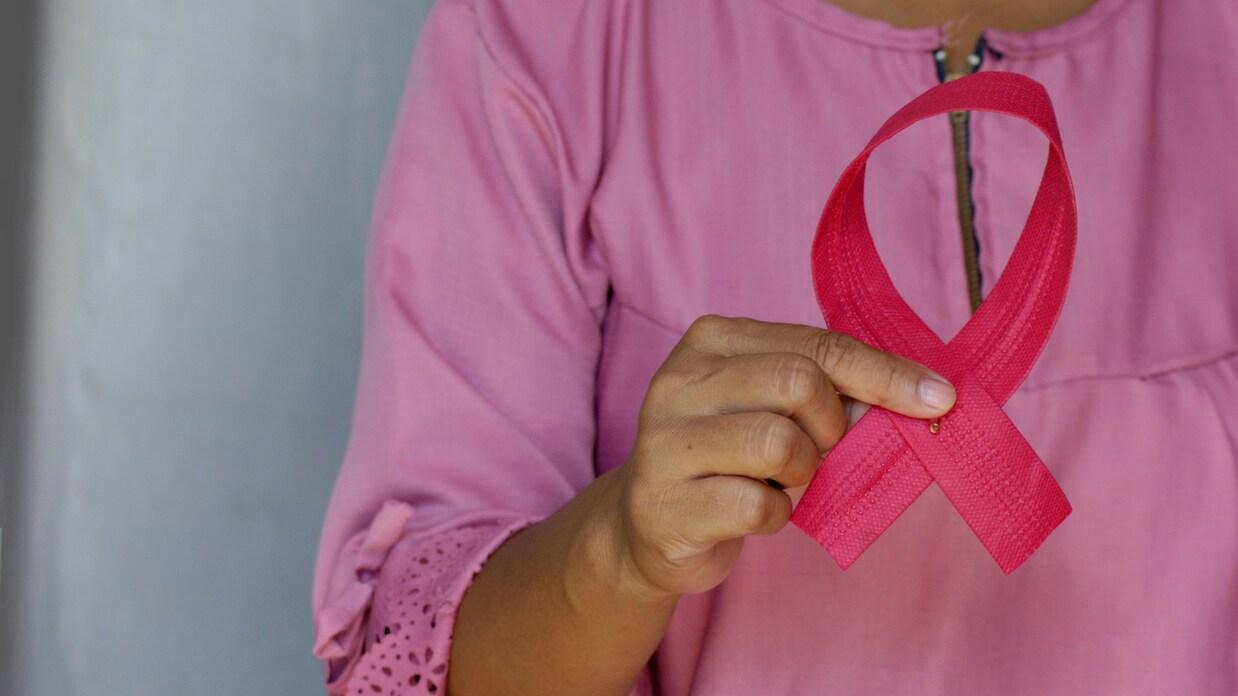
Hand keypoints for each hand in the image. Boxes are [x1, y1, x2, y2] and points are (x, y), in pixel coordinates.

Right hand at [612, 315, 956, 596]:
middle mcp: (679, 380)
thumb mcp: (772, 406)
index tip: (940, 398)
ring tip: (779, 481)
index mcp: (711, 340)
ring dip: (802, 473)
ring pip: (779, 443)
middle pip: (799, 383)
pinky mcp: (665, 503)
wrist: (651, 524)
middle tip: (821, 452)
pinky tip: (752, 512)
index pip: (818, 345)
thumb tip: (920, 399)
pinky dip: (776, 516)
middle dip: (832, 427)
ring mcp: (665, 441)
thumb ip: (830, 392)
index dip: (886, 374)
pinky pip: (757, 507)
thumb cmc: (729, 457)